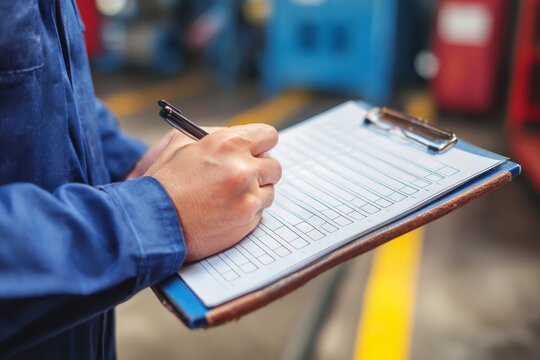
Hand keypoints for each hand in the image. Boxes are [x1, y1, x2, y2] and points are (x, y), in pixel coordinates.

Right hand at [146, 124, 281, 260]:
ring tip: (228, 197)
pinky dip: (246, 212)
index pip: (268, 135)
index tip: (257, 151)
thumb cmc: (163, 181)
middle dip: (260, 170)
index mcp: (228, 144)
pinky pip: (259, 212)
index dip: (262, 144)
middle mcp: (243, 169)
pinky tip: (223, 212)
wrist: (151, 221)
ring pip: (269, 190)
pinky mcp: (247, 221)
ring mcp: (248, 197)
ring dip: (254, 193)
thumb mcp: (181, 144)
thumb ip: (216, 136)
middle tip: (244, 176)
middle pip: (274, 165)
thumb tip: (240, 138)